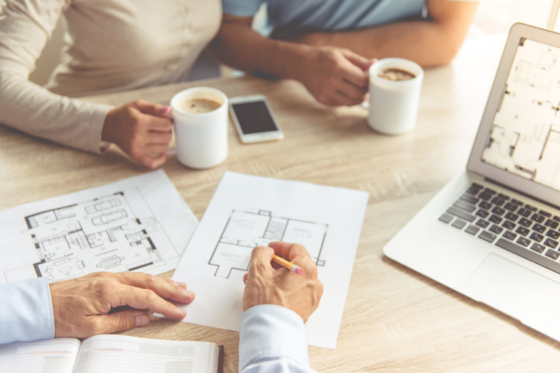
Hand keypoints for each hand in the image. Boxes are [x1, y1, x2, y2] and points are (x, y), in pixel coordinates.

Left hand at [49, 272, 194, 337]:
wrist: (37, 305)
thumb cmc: (59, 316)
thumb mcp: (90, 327)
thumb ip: (121, 321)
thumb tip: (144, 318)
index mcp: (109, 290)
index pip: (146, 298)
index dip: (166, 306)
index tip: (180, 311)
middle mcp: (111, 279)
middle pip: (149, 282)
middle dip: (171, 289)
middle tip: (189, 294)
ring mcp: (107, 276)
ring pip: (142, 277)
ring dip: (162, 282)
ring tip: (179, 286)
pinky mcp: (102, 277)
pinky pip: (132, 277)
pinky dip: (147, 281)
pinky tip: (154, 283)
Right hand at [102, 100, 172, 168]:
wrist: (109, 125)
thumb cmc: (125, 114)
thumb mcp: (138, 105)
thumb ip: (155, 107)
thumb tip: (170, 111)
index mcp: (140, 122)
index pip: (166, 125)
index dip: (168, 121)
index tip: (164, 119)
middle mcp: (138, 137)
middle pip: (167, 137)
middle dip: (167, 131)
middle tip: (160, 127)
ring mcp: (137, 148)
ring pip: (164, 148)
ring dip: (164, 141)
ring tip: (157, 135)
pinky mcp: (136, 156)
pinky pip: (153, 163)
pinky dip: (160, 158)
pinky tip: (160, 151)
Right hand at [242, 242, 322, 321]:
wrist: (270, 333)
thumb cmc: (266, 303)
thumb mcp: (258, 270)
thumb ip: (262, 253)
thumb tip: (266, 252)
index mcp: (306, 270)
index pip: (296, 249)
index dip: (280, 247)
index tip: (269, 249)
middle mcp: (313, 283)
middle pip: (295, 265)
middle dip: (274, 264)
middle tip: (261, 266)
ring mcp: (311, 298)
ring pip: (292, 280)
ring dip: (275, 277)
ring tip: (257, 282)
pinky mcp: (305, 310)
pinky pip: (294, 293)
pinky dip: (281, 289)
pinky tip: (265, 293)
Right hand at [290, 46, 373, 106]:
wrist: (302, 64)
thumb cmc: (323, 57)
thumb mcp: (342, 53)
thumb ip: (359, 60)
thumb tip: (375, 63)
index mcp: (338, 67)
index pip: (362, 80)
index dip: (369, 81)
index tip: (370, 78)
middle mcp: (332, 82)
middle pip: (358, 93)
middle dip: (365, 91)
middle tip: (366, 86)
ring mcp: (326, 93)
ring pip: (351, 102)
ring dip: (358, 98)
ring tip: (359, 90)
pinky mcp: (323, 100)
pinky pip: (341, 104)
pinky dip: (347, 100)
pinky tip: (347, 92)